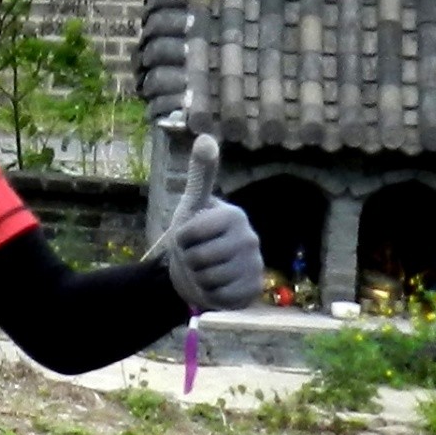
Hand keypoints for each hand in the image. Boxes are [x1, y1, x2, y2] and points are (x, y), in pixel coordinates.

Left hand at [160, 133, 263, 311]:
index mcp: (234, 216)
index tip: (189, 237)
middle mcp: (250, 238)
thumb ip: (200, 174)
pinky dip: (211, 295)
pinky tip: (217, 285)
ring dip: (198, 279)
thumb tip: (205, 137)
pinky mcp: (253, 290)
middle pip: (197, 259)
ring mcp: (255, 265)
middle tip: (197, 257)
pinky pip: (219, 297)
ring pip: (207, 279)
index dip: (180, 240)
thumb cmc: (196, 236)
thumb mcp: (193, 205)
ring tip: (205, 271)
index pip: (188, 234)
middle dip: (189, 261)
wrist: (202, 270)